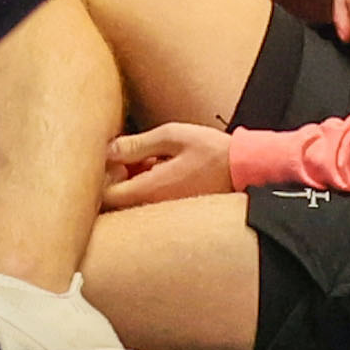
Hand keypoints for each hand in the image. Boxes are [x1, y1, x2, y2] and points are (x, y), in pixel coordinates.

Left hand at [102, 123, 233, 210]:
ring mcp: (163, 213)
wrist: (247, 170)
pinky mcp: (174, 210)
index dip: (102, 176)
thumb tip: (109, 150)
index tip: (115, 158)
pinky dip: (148, 186)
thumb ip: (137, 143)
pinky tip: (163, 168)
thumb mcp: (173, 136)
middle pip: (115, 203)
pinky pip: (149, 203)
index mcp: (149, 190)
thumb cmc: (213, 152)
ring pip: (132, 203)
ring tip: (150, 159)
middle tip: (129, 157)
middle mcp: (153, 207)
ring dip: (132, 181)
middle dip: (115, 179)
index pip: (104, 195)